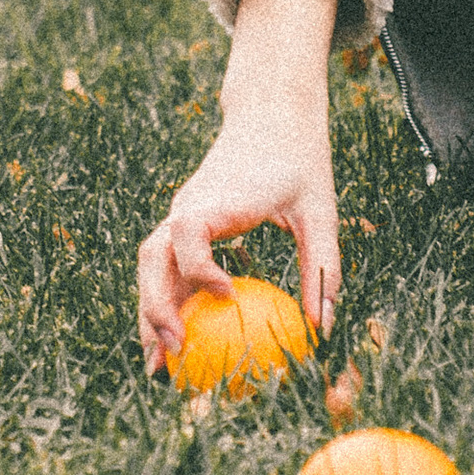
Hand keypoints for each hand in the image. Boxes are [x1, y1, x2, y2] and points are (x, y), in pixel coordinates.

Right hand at [137, 0, 341, 371]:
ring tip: (158, 363)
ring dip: (149, 310)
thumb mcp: (321, 211)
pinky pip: (166, 264)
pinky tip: (177, 338)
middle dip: (154, 307)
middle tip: (170, 356)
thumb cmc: (300, 159)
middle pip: (152, 257)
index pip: (189, 233)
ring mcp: (181, 213)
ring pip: (150, 265)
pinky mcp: (184, 221)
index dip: (201, 268)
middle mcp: (188, 206)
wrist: (271, 112)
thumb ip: (323, 266)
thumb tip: (323, 328)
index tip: (227, 296)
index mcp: (217, 198)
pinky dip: (164, 299)